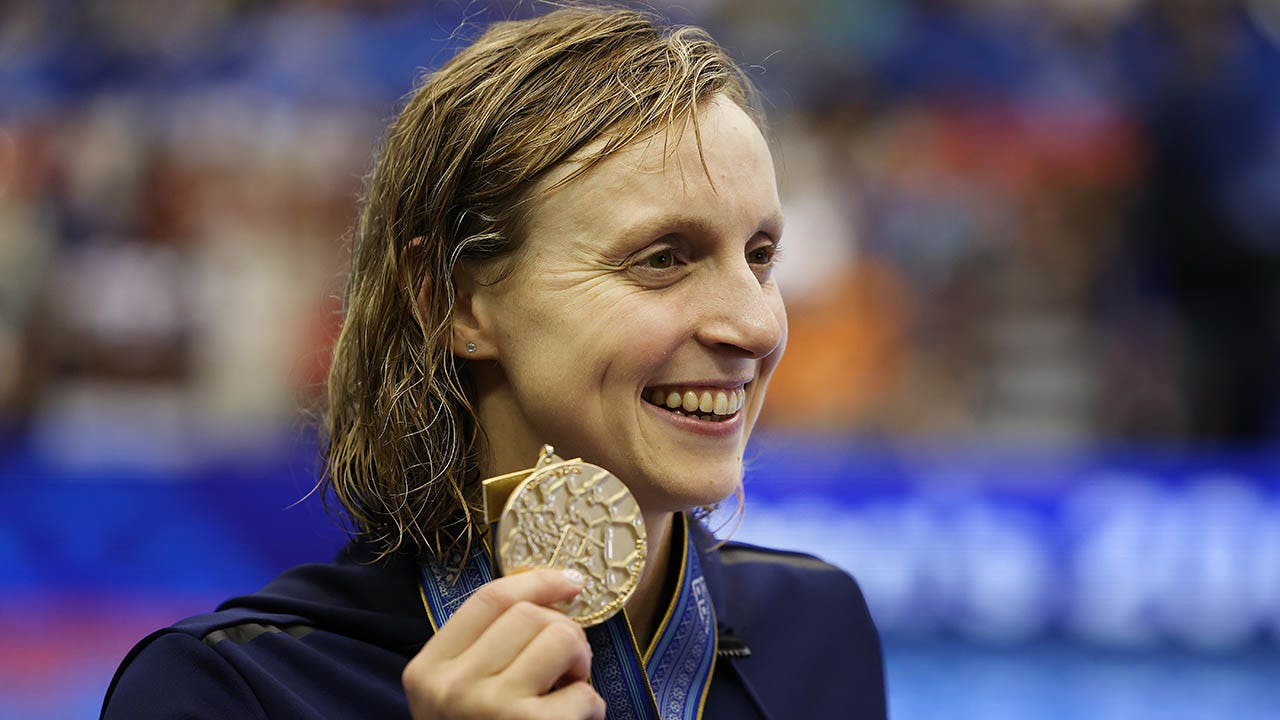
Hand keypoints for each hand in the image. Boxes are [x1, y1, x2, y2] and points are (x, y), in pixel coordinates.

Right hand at [403, 568, 604, 719]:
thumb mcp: (456, 696)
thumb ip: (484, 650)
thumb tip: (550, 592)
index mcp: (428, 671)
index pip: (488, 599)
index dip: (537, 581)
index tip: (571, 580)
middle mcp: (454, 687)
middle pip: (530, 616)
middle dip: (563, 632)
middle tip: (564, 667)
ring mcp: (491, 709)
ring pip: (561, 640)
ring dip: (579, 666)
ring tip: (566, 692)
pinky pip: (584, 694)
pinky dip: (590, 707)